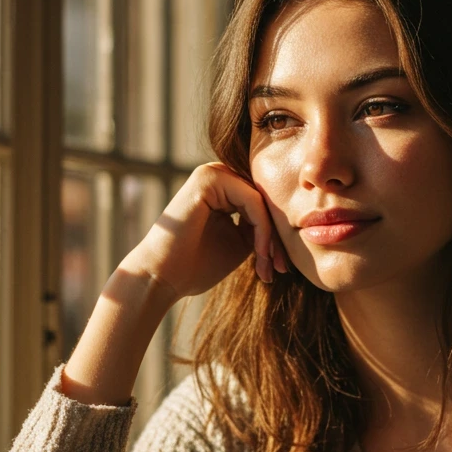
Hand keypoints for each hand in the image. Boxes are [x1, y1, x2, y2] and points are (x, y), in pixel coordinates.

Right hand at [120, 162, 288, 302]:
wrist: (163, 279)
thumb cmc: (195, 266)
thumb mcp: (239, 243)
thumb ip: (259, 228)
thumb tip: (288, 224)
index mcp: (222, 188)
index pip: (262, 206)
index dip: (275, 237)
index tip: (280, 269)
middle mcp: (217, 174)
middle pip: (264, 202)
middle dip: (276, 239)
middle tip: (281, 270)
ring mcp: (212, 173)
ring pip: (262, 202)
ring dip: (271, 237)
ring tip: (269, 267)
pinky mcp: (208, 178)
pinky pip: (252, 201)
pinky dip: (262, 230)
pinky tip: (261, 255)